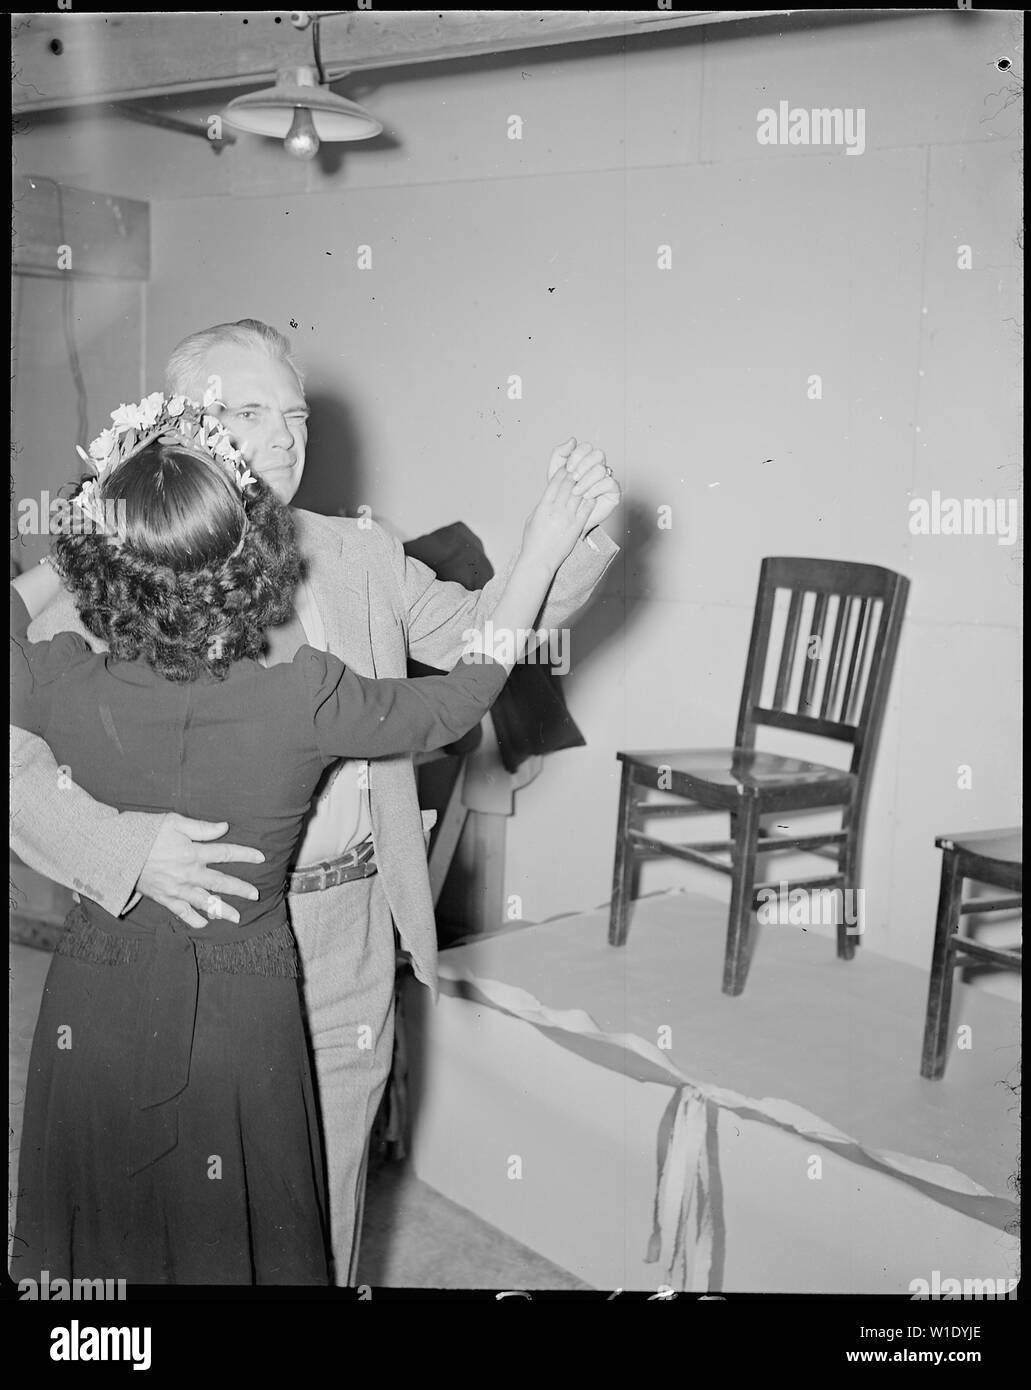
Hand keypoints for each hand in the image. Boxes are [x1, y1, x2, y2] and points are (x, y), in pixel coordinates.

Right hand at [136, 813, 264, 928]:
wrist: (116, 851)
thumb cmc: (144, 832)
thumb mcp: (174, 822)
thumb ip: (201, 827)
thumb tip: (224, 827)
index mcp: (192, 852)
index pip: (225, 853)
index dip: (245, 855)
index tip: (261, 857)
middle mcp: (188, 873)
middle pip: (220, 882)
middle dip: (240, 889)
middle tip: (255, 894)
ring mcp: (176, 888)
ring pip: (204, 902)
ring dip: (222, 910)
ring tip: (237, 918)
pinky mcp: (163, 897)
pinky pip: (182, 912)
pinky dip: (193, 920)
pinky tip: (204, 924)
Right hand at [521, 466, 594, 571]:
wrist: (539, 560)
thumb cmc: (533, 541)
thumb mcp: (532, 518)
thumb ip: (542, 505)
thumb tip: (549, 496)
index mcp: (544, 506)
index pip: (555, 482)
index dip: (563, 471)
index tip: (568, 466)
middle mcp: (556, 509)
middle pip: (569, 484)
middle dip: (575, 473)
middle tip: (581, 466)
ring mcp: (567, 518)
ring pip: (579, 494)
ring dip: (584, 483)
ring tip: (589, 477)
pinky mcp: (576, 527)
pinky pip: (587, 508)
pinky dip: (590, 498)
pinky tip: (593, 493)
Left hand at [547, 437, 620, 533]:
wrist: (565, 517)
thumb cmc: (561, 494)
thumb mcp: (555, 472)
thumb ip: (560, 453)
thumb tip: (572, 440)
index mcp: (585, 459)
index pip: (586, 447)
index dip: (577, 455)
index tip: (568, 468)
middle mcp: (598, 466)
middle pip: (598, 454)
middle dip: (583, 465)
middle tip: (573, 477)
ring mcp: (607, 478)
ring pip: (601, 469)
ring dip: (586, 480)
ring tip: (576, 491)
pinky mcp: (613, 492)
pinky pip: (609, 483)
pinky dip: (595, 489)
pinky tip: (586, 496)